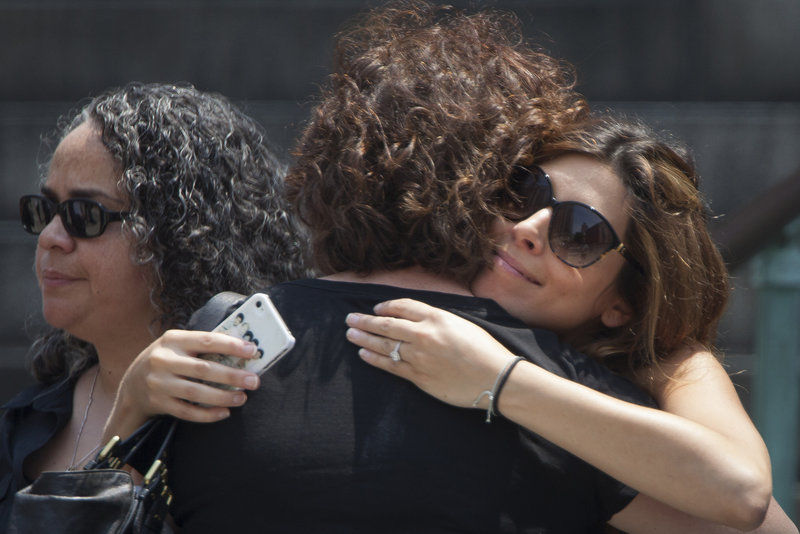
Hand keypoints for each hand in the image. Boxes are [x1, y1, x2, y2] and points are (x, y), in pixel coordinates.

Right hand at [106, 330, 260, 438]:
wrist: (132, 385)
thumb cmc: (166, 360)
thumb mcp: (177, 345)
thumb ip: (202, 345)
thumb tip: (241, 349)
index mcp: (172, 340)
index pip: (206, 340)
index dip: (231, 345)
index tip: (252, 351)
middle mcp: (163, 360)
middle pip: (204, 369)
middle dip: (232, 376)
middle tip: (253, 381)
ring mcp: (159, 383)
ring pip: (196, 392)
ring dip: (223, 396)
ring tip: (242, 398)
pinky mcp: (159, 403)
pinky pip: (187, 411)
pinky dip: (208, 414)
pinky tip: (224, 412)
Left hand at [345, 298, 518, 408]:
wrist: (495, 377)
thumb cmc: (484, 350)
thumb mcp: (461, 323)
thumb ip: (437, 319)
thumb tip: (417, 319)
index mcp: (436, 317)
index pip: (403, 306)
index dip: (386, 306)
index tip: (376, 308)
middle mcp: (424, 334)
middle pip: (387, 324)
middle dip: (365, 320)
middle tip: (350, 318)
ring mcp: (418, 356)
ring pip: (384, 344)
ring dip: (364, 338)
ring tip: (350, 333)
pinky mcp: (418, 376)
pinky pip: (390, 365)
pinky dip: (374, 359)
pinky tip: (363, 353)